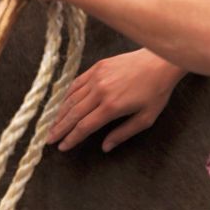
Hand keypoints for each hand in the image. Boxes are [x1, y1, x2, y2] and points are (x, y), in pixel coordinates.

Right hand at [47, 49, 179, 152]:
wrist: (160, 62)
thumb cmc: (156, 92)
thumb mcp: (145, 118)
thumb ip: (123, 133)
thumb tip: (105, 147)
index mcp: (111, 107)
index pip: (84, 126)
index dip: (71, 138)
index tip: (62, 147)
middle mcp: (100, 91)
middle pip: (73, 113)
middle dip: (60, 128)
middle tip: (49, 138)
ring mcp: (97, 77)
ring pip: (72, 98)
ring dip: (60, 113)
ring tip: (52, 124)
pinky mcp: (97, 67)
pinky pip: (77, 83)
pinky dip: (67, 94)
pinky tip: (63, 103)